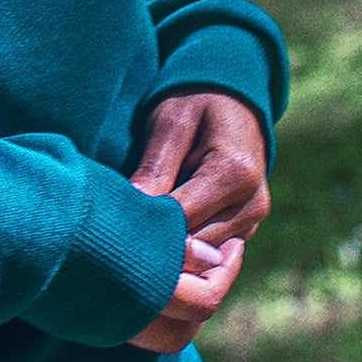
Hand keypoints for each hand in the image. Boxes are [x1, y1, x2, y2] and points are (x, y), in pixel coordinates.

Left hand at [126, 92, 269, 352]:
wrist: (234, 101)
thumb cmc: (195, 104)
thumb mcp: (169, 123)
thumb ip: (154, 168)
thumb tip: (132, 210)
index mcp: (234, 173)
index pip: (182, 220)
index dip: (144, 229)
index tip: (108, 230)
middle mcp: (252, 203)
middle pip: (194, 247)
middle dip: (156, 247)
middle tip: (112, 240)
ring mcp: (252, 220)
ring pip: (202, 260)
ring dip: (170, 254)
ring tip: (131, 239)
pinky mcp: (246, 229)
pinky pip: (210, 255)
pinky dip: (183, 253)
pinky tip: (154, 242)